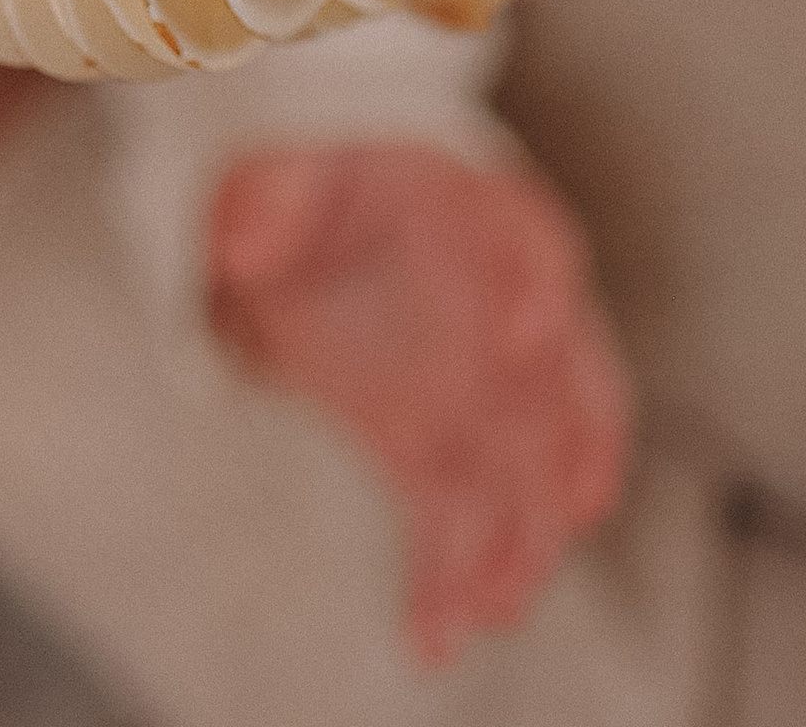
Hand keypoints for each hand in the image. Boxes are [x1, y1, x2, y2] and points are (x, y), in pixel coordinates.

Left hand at [208, 143, 630, 666]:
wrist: (291, 226)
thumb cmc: (310, 180)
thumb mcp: (282, 169)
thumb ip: (272, 200)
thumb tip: (242, 244)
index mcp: (476, 213)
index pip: (532, 240)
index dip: (537, 288)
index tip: (526, 338)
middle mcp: (500, 310)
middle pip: (558, 382)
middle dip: (564, 452)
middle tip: (560, 517)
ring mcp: (474, 391)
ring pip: (521, 473)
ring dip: (519, 542)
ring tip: (489, 610)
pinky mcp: (432, 447)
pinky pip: (458, 520)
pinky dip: (451, 578)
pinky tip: (432, 636)